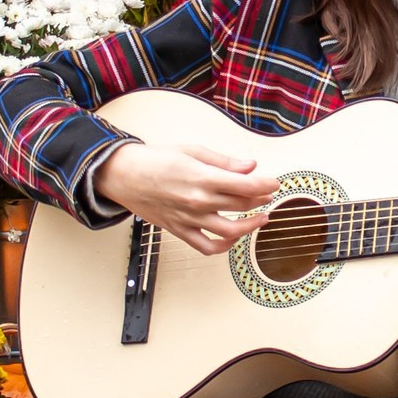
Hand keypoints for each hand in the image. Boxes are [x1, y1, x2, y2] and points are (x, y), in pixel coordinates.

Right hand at [95, 138, 272, 256]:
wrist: (122, 175)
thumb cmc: (154, 160)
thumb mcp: (192, 151)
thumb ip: (223, 162)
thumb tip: (250, 166)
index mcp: (203, 178)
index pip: (247, 185)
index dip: (267, 185)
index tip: (275, 183)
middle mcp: (199, 202)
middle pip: (242, 205)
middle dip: (260, 198)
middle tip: (267, 193)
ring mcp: (190, 219)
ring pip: (231, 230)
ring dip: (251, 225)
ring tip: (260, 217)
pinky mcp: (180, 231)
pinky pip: (207, 247)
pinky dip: (224, 246)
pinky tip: (233, 236)